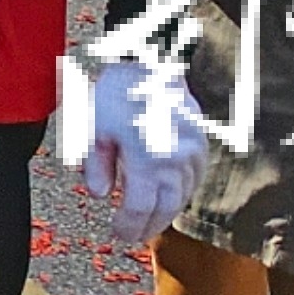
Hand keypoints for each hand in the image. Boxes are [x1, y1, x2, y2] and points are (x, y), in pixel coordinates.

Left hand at [77, 58, 208, 245]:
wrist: (149, 58)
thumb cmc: (115, 90)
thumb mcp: (92, 125)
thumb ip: (95, 164)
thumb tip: (101, 194)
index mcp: (148, 156)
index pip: (140, 206)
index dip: (128, 225)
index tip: (118, 233)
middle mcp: (176, 157)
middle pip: (165, 206)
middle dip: (148, 225)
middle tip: (133, 236)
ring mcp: (193, 151)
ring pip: (183, 195)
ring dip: (166, 212)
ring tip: (149, 222)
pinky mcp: (201, 142)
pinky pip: (194, 178)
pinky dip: (181, 192)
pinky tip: (169, 198)